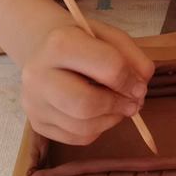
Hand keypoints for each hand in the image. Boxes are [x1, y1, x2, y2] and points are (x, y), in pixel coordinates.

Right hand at [20, 19, 154, 144]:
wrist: (43, 50)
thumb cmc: (82, 42)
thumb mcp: (109, 37)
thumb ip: (132, 57)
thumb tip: (141, 87)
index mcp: (60, 42)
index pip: (107, 67)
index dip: (131, 80)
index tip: (141, 86)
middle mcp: (38, 73)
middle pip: (86, 104)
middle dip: (118, 106)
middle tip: (133, 104)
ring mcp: (34, 101)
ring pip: (83, 126)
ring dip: (111, 120)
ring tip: (118, 107)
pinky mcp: (36, 123)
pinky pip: (77, 138)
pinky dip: (97, 130)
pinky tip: (100, 114)